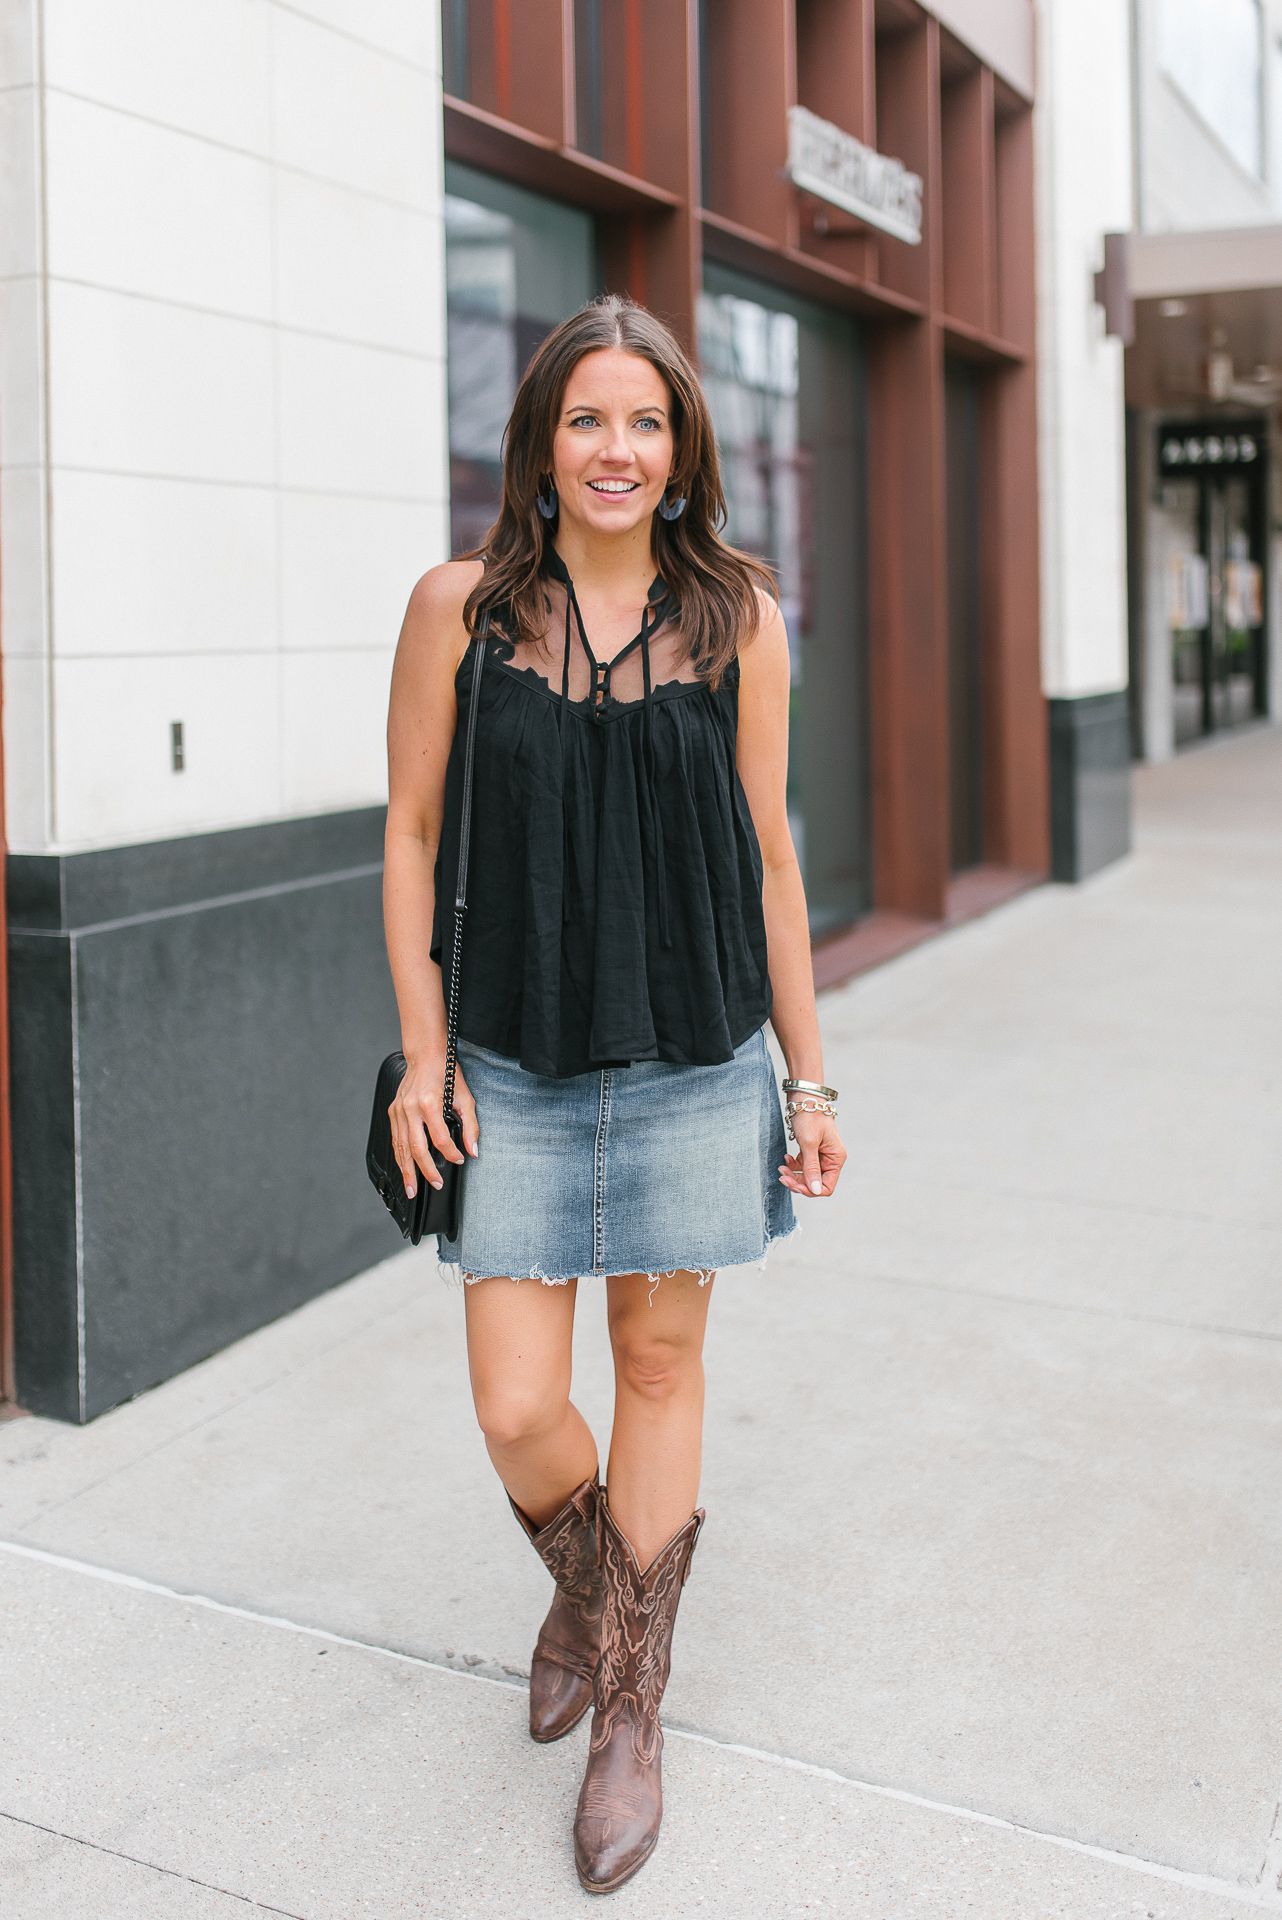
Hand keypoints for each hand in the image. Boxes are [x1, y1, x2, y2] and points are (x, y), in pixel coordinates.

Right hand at [389, 1053, 478, 1198]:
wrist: (426, 1055)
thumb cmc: (446, 1073)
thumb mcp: (465, 1097)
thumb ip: (471, 1126)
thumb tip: (473, 1150)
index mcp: (429, 1104)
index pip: (440, 1139)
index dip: (451, 1154)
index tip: (459, 1161)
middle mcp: (410, 1108)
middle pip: (416, 1148)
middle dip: (425, 1171)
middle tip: (435, 1185)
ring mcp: (399, 1110)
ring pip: (401, 1147)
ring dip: (407, 1170)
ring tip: (412, 1189)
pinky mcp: (393, 1111)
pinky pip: (395, 1139)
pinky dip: (399, 1156)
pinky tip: (404, 1168)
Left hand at [779, 1108, 844, 1198]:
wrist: (804, 1098)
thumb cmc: (809, 1117)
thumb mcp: (809, 1143)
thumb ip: (811, 1168)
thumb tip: (814, 1190)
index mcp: (836, 1159)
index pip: (826, 1186)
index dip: (810, 1189)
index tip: (793, 1183)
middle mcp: (831, 1159)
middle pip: (815, 1183)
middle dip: (798, 1182)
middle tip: (782, 1176)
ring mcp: (821, 1155)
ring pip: (807, 1176)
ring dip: (793, 1174)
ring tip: (781, 1167)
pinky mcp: (811, 1151)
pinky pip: (803, 1166)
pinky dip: (793, 1165)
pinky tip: (786, 1158)